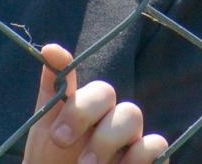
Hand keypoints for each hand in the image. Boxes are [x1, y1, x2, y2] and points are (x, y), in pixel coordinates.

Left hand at [23, 44, 168, 163]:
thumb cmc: (52, 160)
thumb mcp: (45, 127)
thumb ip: (52, 91)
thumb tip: (50, 48)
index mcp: (90, 108)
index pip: (96, 90)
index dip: (79, 106)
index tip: (56, 136)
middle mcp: (113, 119)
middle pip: (112, 96)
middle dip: (86, 119)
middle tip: (66, 149)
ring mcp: (132, 139)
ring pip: (132, 115)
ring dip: (107, 140)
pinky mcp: (148, 160)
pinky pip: (156, 146)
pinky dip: (139, 156)